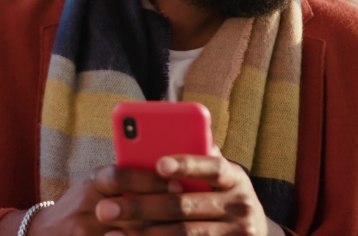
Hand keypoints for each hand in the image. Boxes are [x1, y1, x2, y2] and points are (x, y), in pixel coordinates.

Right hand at [0, 165, 170, 235]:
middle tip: (188, 206)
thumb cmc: (83, 202)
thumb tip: (168, 166)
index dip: (149, 179)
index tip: (177, 179)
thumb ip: (126, 176)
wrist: (47, 232)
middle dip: (161, 208)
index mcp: (92, 183)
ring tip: (183, 226)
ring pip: (129, 234)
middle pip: (130, 210)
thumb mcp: (98, 181)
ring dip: (157, 231)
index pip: (120, 176)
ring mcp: (86, 233)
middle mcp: (87, 208)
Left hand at [94, 152, 283, 235]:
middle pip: (184, 205)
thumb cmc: (223, 195)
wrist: (252, 233)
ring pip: (182, 234)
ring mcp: (236, 233)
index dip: (186, 164)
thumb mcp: (220, 176)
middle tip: (105, 209)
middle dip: (141, 207)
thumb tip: (171, 133)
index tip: (159, 164)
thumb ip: (200, 157)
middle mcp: (241, 205)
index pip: (212, 167)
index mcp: (235, 177)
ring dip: (144, 233)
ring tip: (111, 232)